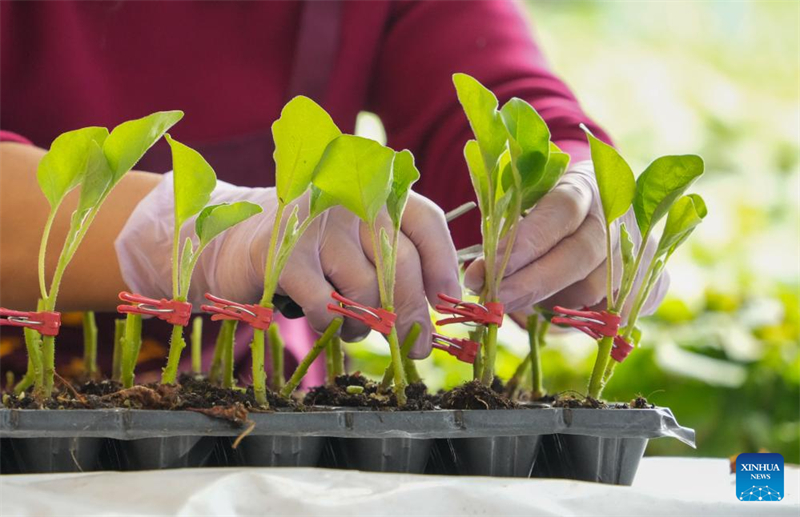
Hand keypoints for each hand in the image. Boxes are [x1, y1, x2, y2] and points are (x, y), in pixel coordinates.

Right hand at [274, 192, 460, 358]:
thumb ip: (395, 262)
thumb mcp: (356, 242)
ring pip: (367, 292)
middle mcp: (349, 199)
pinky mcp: (286, 256)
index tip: (446, 300)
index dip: (443, 264)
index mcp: (373, 191)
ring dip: (366, 325)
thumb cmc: (310, 249)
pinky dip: (332, 326)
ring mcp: (317, 225)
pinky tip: (324, 321)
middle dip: (412, 314)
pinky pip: (329, 308)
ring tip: (353, 327)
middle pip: (401, 263)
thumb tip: (437, 310)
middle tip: (416, 346)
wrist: (232, 242)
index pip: (425, 221)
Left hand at [464, 160, 667, 320]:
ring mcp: (644, 246)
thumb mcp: (526, 210)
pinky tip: (564, 307)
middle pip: (580, 254)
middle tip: (496, 300)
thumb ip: (504, 237)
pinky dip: (586, 315)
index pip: (559, 211)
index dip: (524, 243)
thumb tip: (476, 279)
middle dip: (532, 282)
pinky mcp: (656, 278)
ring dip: (556, 301)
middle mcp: (621, 214)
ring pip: (595, 288)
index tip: (487, 270)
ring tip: (530, 297)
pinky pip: (617, 310)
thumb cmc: (549, 214)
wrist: (600, 213)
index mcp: (586, 185)